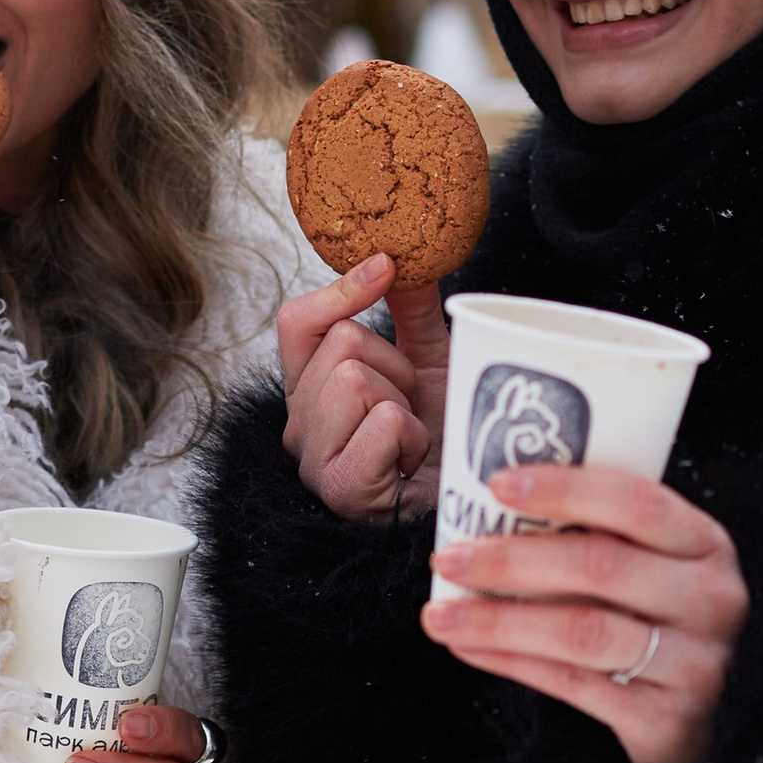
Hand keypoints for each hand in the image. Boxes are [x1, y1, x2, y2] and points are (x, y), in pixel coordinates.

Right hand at [279, 255, 452, 525]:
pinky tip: (413, 464)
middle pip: (340, 345)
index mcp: (311, 391)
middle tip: (412, 408)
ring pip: (354, 379)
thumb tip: (404, 253)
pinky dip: (414, 437)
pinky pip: (382, 422)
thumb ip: (411, 310)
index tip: (384, 267)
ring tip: (412, 438)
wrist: (466, 509)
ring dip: (404, 404)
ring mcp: (314, 461)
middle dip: (396, 367)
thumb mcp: (430, 362)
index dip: (340, 290)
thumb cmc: (446, 444)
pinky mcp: (340, 489)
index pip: (296, 322)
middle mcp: (299, 425)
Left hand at [424, 463, 746, 762]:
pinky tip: (469, 649)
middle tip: (448, 558)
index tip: (497, 484)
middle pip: (602, 566)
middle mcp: (713, 600)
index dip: (566, 489)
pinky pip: (574, 686)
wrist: (695, 724)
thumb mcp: (646, 569)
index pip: (638, 502)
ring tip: (440, 615)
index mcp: (706, 544)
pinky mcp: (669, 721)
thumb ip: (595, 534)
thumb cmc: (651, 624)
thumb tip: (490, 500)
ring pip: (582, 632)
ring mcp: (696, 664)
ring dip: (499, 620)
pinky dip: (512, 663)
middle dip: (512, 560)